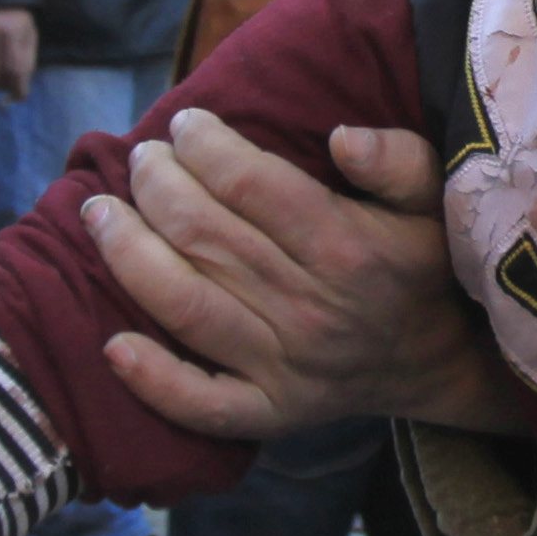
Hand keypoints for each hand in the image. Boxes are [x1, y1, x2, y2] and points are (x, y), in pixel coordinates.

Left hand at [86, 110, 523, 437]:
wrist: (437, 361)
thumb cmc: (416, 264)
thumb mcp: (434, 200)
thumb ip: (397, 159)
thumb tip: (341, 136)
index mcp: (346, 247)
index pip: (250, 184)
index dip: (205, 146)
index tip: (184, 123)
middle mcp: (309, 309)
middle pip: (205, 236)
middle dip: (157, 184)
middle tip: (141, 157)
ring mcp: (284, 367)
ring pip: (185, 305)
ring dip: (128, 254)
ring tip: (99, 212)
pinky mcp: (267, 412)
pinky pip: (201, 404)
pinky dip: (152, 380)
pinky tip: (112, 344)